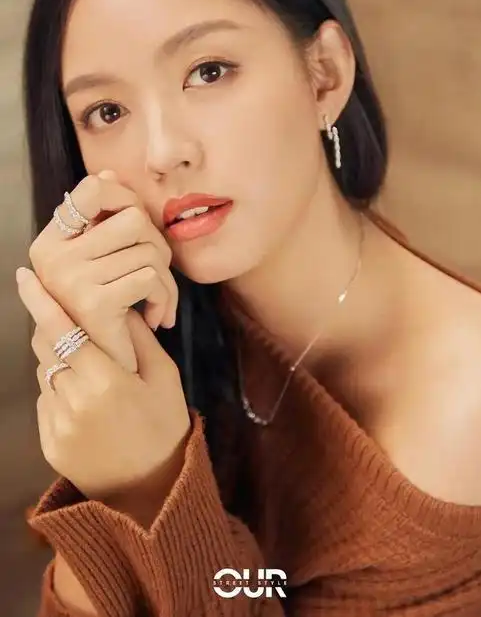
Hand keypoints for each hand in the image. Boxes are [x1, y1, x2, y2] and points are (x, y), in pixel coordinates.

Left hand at [16, 267, 190, 503]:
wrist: (151, 493)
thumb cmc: (164, 428)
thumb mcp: (165, 379)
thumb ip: (140, 339)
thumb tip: (119, 307)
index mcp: (106, 381)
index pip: (63, 330)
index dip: (41, 302)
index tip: (25, 277)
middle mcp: (74, 401)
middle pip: (46, 346)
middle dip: (55, 327)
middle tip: (78, 325)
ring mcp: (57, 424)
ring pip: (45, 371)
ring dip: (61, 361)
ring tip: (93, 376)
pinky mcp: (48, 442)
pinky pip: (46, 399)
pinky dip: (61, 390)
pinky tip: (88, 404)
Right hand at [28, 172, 177, 372]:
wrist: (103, 374)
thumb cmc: (107, 313)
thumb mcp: (102, 264)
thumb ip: (103, 222)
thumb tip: (109, 174)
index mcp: (52, 241)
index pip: (92, 188)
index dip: (125, 196)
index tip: (138, 224)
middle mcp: (52, 256)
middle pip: (133, 218)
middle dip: (158, 245)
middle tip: (158, 273)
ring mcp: (69, 279)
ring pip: (148, 250)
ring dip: (166, 280)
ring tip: (159, 302)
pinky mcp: (94, 302)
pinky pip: (150, 278)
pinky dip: (164, 298)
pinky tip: (156, 318)